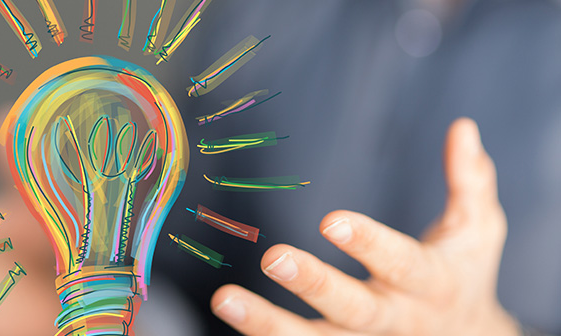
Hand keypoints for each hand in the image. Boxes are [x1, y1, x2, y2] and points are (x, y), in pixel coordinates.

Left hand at [211, 118, 520, 335]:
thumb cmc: (464, 273)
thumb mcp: (479, 230)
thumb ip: (469, 181)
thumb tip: (462, 128)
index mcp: (430, 283)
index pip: (401, 263)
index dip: (369, 244)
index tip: (331, 220)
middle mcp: (396, 319)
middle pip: (353, 310)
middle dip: (314, 285)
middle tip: (273, 258)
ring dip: (268, 325)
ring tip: (225, 299)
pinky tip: (231, 320)